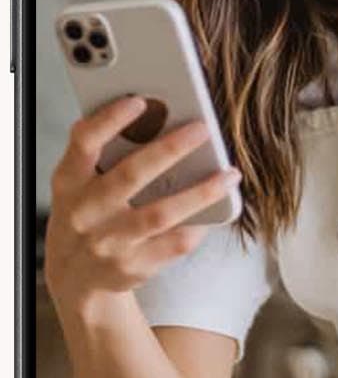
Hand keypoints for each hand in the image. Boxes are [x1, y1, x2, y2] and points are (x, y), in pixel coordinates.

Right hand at [45, 95, 240, 309]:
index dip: (109, 120)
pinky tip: (216, 209)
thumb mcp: (77, 183)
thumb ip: (103, 152)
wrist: (75, 276)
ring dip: (200, 192)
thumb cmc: (86, 214)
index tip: (139, 101)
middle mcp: (85, 212)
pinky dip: (198, 224)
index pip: (85, 142)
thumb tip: (156, 115)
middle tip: (202, 129)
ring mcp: (109, 243)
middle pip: (130, 174)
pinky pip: (174, 244)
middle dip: (170, 149)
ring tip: (229, 174)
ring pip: (160, 213)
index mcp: (70, 181)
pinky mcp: (132, 267)